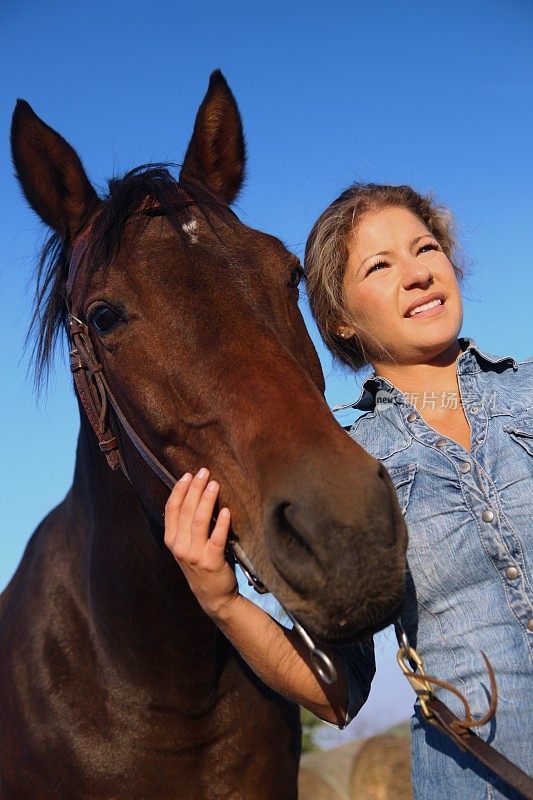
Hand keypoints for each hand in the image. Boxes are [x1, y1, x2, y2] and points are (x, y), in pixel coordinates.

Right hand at [164, 468, 238, 618]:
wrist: (213, 596)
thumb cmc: (200, 565)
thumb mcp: (185, 546)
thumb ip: (185, 525)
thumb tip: (193, 494)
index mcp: (171, 540)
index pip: (171, 509)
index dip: (179, 490)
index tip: (188, 475)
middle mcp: (180, 547)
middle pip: (186, 511)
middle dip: (194, 489)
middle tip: (204, 472)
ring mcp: (194, 555)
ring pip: (199, 521)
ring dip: (207, 500)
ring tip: (214, 484)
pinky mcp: (212, 562)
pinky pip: (216, 539)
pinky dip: (222, 523)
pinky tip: (227, 510)